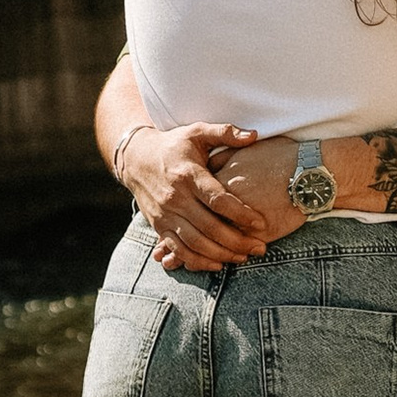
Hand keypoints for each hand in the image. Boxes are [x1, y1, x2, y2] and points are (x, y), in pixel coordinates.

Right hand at [117, 119, 276, 271]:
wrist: (135, 159)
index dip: (241, 213)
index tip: (261, 223)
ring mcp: (165, 215)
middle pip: (209, 227)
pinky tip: (217, 263)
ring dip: (221, 254)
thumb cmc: (173, 145)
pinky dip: (197, 261)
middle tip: (259, 248)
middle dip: (237, 241)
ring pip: (195, 243)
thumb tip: (255, 135)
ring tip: (243, 257)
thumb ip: (225, 132)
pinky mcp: (158, 226)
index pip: (218, 199)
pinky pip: (178, 249)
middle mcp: (175, 198)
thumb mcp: (197, 132)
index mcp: (188, 175)